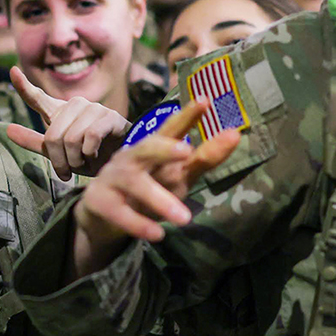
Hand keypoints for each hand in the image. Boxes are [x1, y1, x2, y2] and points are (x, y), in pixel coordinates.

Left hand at [3, 67, 131, 180]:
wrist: (118, 166)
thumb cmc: (87, 157)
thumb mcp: (57, 153)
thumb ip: (34, 142)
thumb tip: (7, 130)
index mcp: (59, 113)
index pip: (38, 98)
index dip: (23, 86)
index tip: (12, 72)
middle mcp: (75, 105)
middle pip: (53, 136)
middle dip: (59, 160)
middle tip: (68, 170)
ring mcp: (93, 108)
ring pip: (71, 139)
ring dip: (76, 160)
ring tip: (84, 161)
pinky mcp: (111, 116)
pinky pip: (90, 138)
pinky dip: (90, 154)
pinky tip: (96, 155)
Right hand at [70, 97, 239, 278]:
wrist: (102, 212)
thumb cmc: (147, 186)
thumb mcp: (176, 173)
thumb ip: (204, 157)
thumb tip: (235, 134)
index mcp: (152, 149)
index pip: (171, 129)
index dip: (187, 116)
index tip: (205, 101)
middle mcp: (133, 158)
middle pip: (146, 148)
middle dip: (163, 148)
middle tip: (185, 152)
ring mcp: (114, 179)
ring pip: (135, 184)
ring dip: (159, 199)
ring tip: (184, 218)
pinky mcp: (100, 202)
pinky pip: (121, 213)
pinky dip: (139, 224)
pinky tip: (158, 234)